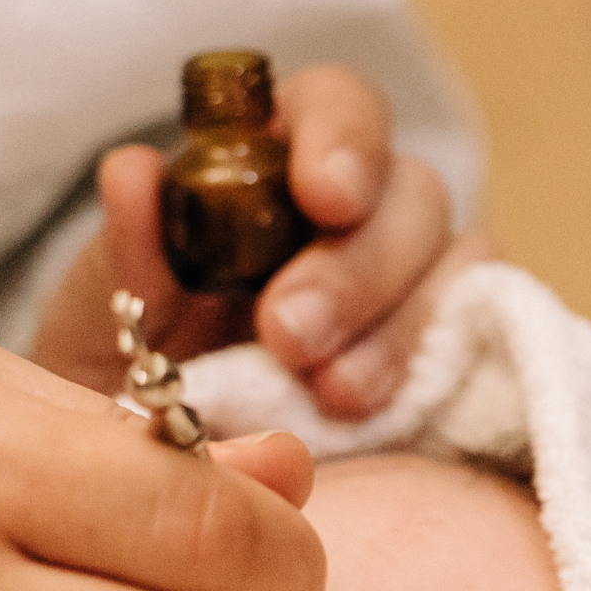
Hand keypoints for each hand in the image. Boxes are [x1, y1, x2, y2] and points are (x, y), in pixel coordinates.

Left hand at [32, 66, 488, 420]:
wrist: (166, 482)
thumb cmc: (133, 381)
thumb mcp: (105, 321)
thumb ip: (127, 251)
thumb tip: (136, 172)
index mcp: (281, 166)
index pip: (339, 109)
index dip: (344, 139)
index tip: (323, 196)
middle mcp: (366, 216)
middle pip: (413, 194)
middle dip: (357, 267)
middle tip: (290, 337)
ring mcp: (421, 289)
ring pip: (463, 267)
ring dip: (401, 331)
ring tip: (334, 398)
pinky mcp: (456, 363)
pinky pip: (485, 345)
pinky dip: (444, 371)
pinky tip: (388, 416)